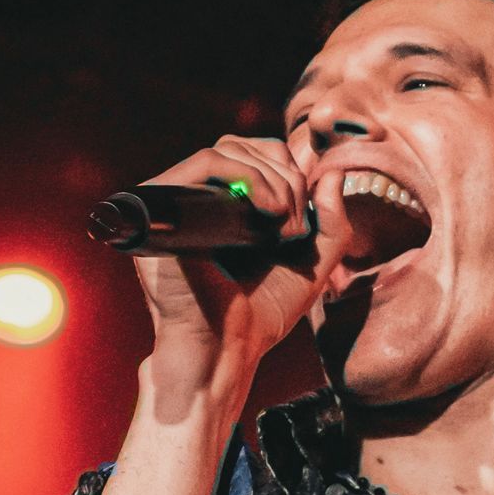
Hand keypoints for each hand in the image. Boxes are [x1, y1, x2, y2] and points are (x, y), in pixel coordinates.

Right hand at [131, 136, 351, 402]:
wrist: (226, 349)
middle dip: (284, 174)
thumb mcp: (311, 267)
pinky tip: (268, 211)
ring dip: (270, 178)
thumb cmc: (261, 317)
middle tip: (296, 223)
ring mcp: (177, 201)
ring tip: (283, 223)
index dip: (288, 170)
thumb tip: (332, 173)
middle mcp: (197, 200)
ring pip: (225, 149)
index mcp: (224, 208)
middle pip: (241, 145)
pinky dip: (244, 174)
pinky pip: (204, 164)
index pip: (254, 155)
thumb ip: (331, 224)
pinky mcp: (161, 206)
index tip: (305, 213)